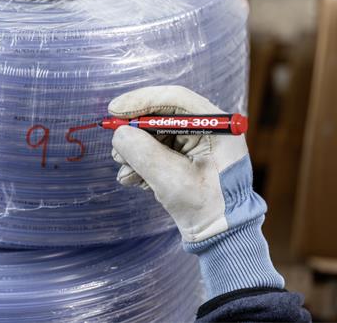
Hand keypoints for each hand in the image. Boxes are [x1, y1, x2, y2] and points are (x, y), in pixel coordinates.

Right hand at [109, 85, 264, 242]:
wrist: (221, 237)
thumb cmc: (207, 208)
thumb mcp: (172, 180)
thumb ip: (144, 153)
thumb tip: (120, 134)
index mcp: (217, 126)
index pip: (175, 99)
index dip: (142, 100)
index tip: (115, 110)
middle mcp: (207, 128)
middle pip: (161, 115)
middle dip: (135, 132)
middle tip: (116, 148)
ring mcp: (195, 142)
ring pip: (154, 133)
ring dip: (135, 152)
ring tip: (126, 173)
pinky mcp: (184, 157)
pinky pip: (155, 149)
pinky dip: (140, 162)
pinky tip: (134, 180)